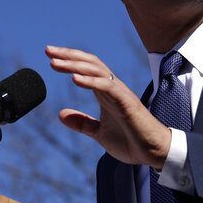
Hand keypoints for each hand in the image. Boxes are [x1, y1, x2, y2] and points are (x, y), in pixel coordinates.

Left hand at [45, 45, 170, 168]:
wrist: (154, 152)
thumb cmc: (131, 141)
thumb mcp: (100, 133)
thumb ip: (83, 123)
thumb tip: (61, 114)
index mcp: (105, 93)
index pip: (86, 69)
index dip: (69, 61)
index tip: (49, 56)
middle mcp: (112, 88)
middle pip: (89, 63)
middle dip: (68, 55)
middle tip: (48, 50)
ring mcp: (120, 93)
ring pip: (96, 70)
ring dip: (74, 65)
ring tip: (55, 62)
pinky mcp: (126, 102)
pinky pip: (107, 86)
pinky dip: (90, 81)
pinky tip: (74, 79)